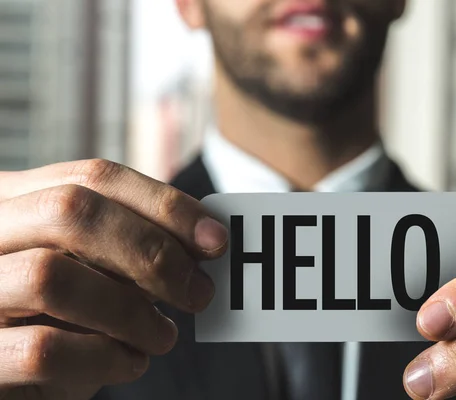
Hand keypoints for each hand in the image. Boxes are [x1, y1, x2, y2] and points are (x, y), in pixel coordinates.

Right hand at [0, 159, 227, 399]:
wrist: (9, 370)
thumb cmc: (55, 313)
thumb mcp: (88, 267)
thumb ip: (128, 245)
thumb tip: (205, 240)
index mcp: (14, 201)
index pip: (93, 177)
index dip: (164, 204)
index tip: (216, 239)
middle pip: (71, 210)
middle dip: (152, 251)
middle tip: (198, 292)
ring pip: (51, 276)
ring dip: (131, 311)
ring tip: (165, 336)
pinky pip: (42, 350)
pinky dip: (104, 358)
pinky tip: (130, 362)